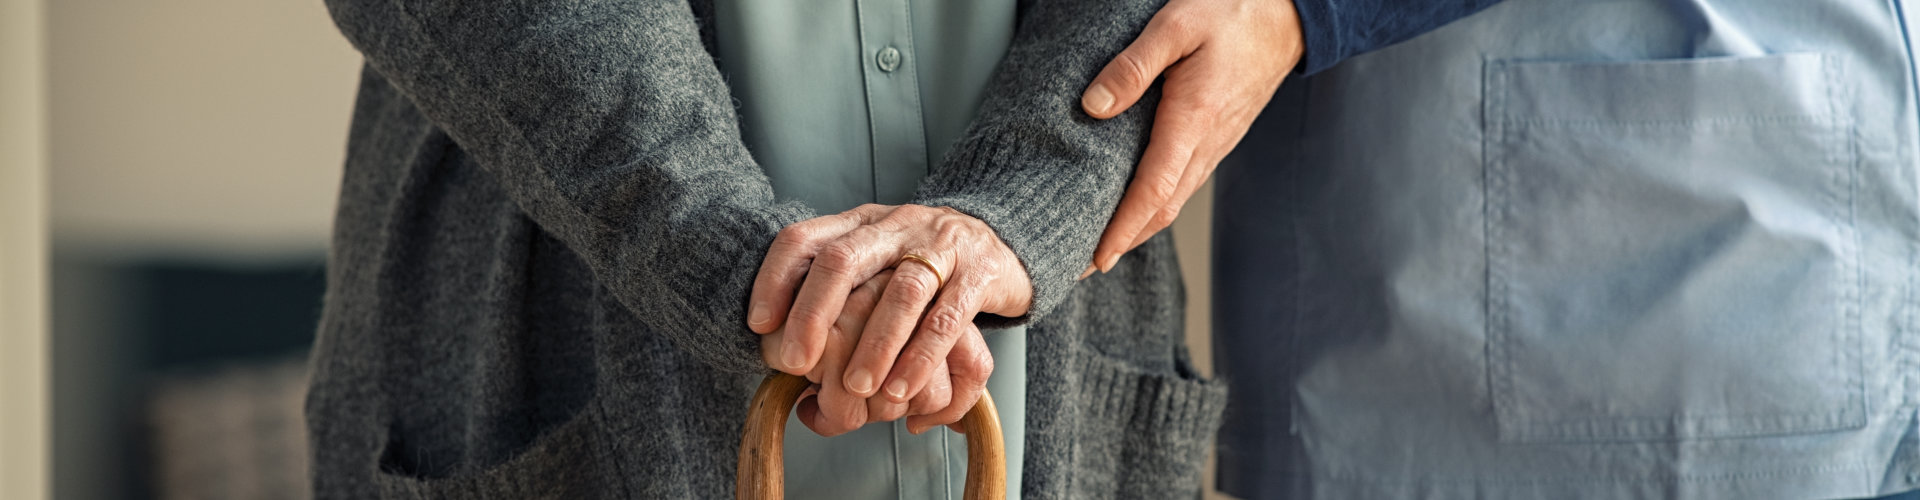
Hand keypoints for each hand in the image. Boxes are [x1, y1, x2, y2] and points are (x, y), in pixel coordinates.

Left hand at [750, 204, 1026, 431]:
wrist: (1004, 241)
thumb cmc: (923, 265)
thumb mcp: (875, 263)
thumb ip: (834, 295)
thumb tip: (782, 355)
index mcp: (861, 223)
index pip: (804, 238)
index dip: (775, 279)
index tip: (759, 324)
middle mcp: (896, 227)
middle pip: (844, 260)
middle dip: (814, 314)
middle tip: (796, 363)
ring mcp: (940, 247)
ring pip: (901, 292)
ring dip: (874, 345)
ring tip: (856, 388)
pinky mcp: (979, 273)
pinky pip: (948, 317)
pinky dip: (922, 357)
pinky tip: (902, 389)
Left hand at [1079, 0, 1304, 274]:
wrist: (1287, 14)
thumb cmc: (1233, 12)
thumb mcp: (1176, 24)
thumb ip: (1133, 66)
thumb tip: (1093, 107)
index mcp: (1194, 119)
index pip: (1154, 191)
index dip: (1122, 229)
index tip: (1095, 259)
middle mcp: (1208, 142)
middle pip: (1162, 209)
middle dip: (1123, 242)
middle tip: (1081, 266)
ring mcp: (1217, 144)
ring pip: (1174, 199)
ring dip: (1138, 228)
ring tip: (1101, 246)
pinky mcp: (1218, 138)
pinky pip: (1183, 182)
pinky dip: (1155, 205)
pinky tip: (1135, 206)